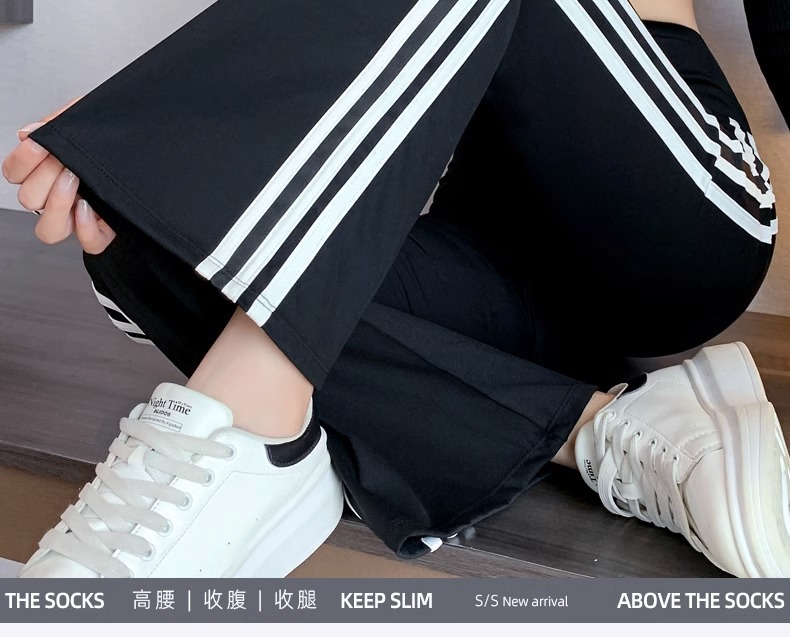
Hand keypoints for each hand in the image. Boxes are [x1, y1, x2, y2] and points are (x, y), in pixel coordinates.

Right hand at [1, 97, 115, 253]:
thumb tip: (27, 133)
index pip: (14, 173)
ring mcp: (80, 216)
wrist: (156, 142)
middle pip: (28, 199)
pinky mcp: (106, 229)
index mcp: (48, 168)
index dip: (20, 162)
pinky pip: (89, 244)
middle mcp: (59, 195)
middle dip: (44, 176)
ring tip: (75, 180)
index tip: (37, 144)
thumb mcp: (88, 118)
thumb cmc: (118, 134)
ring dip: (57, 203)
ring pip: (49, 230)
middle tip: (65, 161)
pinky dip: (85, 229)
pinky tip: (89, 206)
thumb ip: (58, 123)